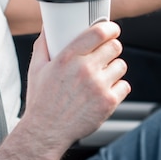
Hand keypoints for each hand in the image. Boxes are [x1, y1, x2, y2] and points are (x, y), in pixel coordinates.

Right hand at [23, 21, 129, 153]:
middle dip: (112, 48)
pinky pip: (124, 86)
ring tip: (103, 75)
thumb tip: (47, 28)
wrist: (45, 132)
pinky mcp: (108, 102)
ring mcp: (98, 86)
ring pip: (121, 65)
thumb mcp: (36, 69)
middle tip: (106, 54)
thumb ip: (43, 45)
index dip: (109, 28)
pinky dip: (118, 87)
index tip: (112, 29)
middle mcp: (85, 69)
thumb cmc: (41, 101)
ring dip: (115, 68)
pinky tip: (105, 91)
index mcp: (68, 57)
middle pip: (114, 47)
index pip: (98, 33)